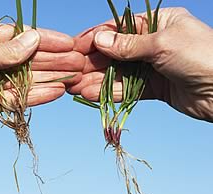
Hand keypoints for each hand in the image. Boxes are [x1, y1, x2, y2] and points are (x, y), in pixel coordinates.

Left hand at [0, 23, 83, 157]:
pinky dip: (38, 95)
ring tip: (75, 77)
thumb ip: (10, 50)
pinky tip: (58, 91)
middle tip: (79, 61)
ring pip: (28, 79)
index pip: (21, 37)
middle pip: (28, 59)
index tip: (69, 43)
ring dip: (51, 78)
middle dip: (54, 60)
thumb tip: (34, 39)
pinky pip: (20, 97)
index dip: (46, 39)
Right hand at [70, 8, 212, 121]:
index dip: (95, 38)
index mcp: (156, 23)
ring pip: (118, 73)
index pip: (118, 28)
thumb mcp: (161, 44)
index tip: (74, 48)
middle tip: (70, 72)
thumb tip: (98, 39)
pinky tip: (91, 95)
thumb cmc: (201, 56)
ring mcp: (152, 66)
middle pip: (114, 52)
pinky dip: (110, 92)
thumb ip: (128, 45)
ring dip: (96, 80)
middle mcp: (152, 43)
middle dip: (92, 63)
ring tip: (75, 87)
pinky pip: (127, 89)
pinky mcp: (153, 87)